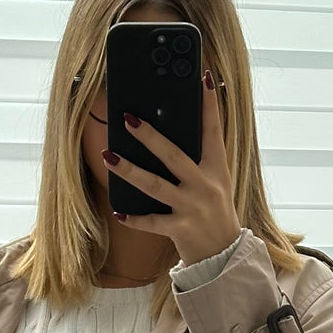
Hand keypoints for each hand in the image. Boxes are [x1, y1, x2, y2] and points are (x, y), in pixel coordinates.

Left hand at [102, 68, 242, 266]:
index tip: (202, 78)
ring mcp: (192, 207)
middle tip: (128, 119)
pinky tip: (118, 211)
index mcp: (216, 168)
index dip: (208, 103)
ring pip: (156, 185)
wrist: (224, 254)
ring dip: (130, 170)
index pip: (213, 130)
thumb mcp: (215, 182)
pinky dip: (134, 218)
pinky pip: (152, 222)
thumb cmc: (214, 212)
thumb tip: (169, 133)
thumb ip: (198, 159)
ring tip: (108, 155)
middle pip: (174, 155)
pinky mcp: (181, 229)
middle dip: (150, 136)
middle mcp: (205, 185)